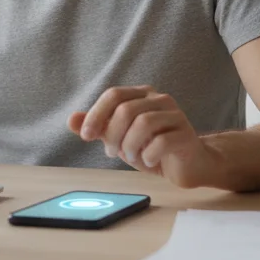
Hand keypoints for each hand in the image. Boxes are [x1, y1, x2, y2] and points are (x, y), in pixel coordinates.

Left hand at [68, 86, 218, 188]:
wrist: (187, 165)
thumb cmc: (152, 148)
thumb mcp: (120, 138)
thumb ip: (98, 127)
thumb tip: (71, 119)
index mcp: (142, 95)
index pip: (113, 94)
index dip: (96, 114)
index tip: (85, 136)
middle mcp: (160, 100)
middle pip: (126, 109)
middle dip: (112, 134)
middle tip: (111, 152)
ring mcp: (176, 116)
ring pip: (144, 122)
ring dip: (130, 145)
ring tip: (130, 157)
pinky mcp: (187, 135)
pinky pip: (163, 141)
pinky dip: (149, 154)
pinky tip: (148, 162)